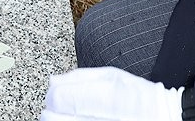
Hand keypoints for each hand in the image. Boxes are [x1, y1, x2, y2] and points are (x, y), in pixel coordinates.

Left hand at [40, 68, 183, 120]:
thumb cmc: (143, 100)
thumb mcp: (115, 77)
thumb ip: (81, 77)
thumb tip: (54, 81)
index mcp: (109, 96)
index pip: (59, 98)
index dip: (52, 95)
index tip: (55, 95)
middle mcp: (105, 120)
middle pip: (54, 119)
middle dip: (52, 112)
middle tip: (59, 109)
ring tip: (69, 117)